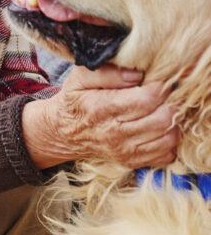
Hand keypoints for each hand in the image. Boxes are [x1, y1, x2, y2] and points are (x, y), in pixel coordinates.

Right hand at [22, 64, 179, 168]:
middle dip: (169, 103)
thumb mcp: (80, 78)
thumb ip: (107, 72)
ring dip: (171, 121)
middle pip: (162, 119)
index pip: (146, 99)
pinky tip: (156, 126)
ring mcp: (124, 151)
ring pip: (169, 137)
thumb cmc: (75, 100)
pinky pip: (167, 154)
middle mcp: (113, 133)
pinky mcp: (132, 162)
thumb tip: (137, 75)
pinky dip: (168, 139)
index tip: (158, 80)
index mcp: (101, 108)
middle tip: (164, 94)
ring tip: (161, 109)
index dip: (159, 87)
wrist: (63, 132)